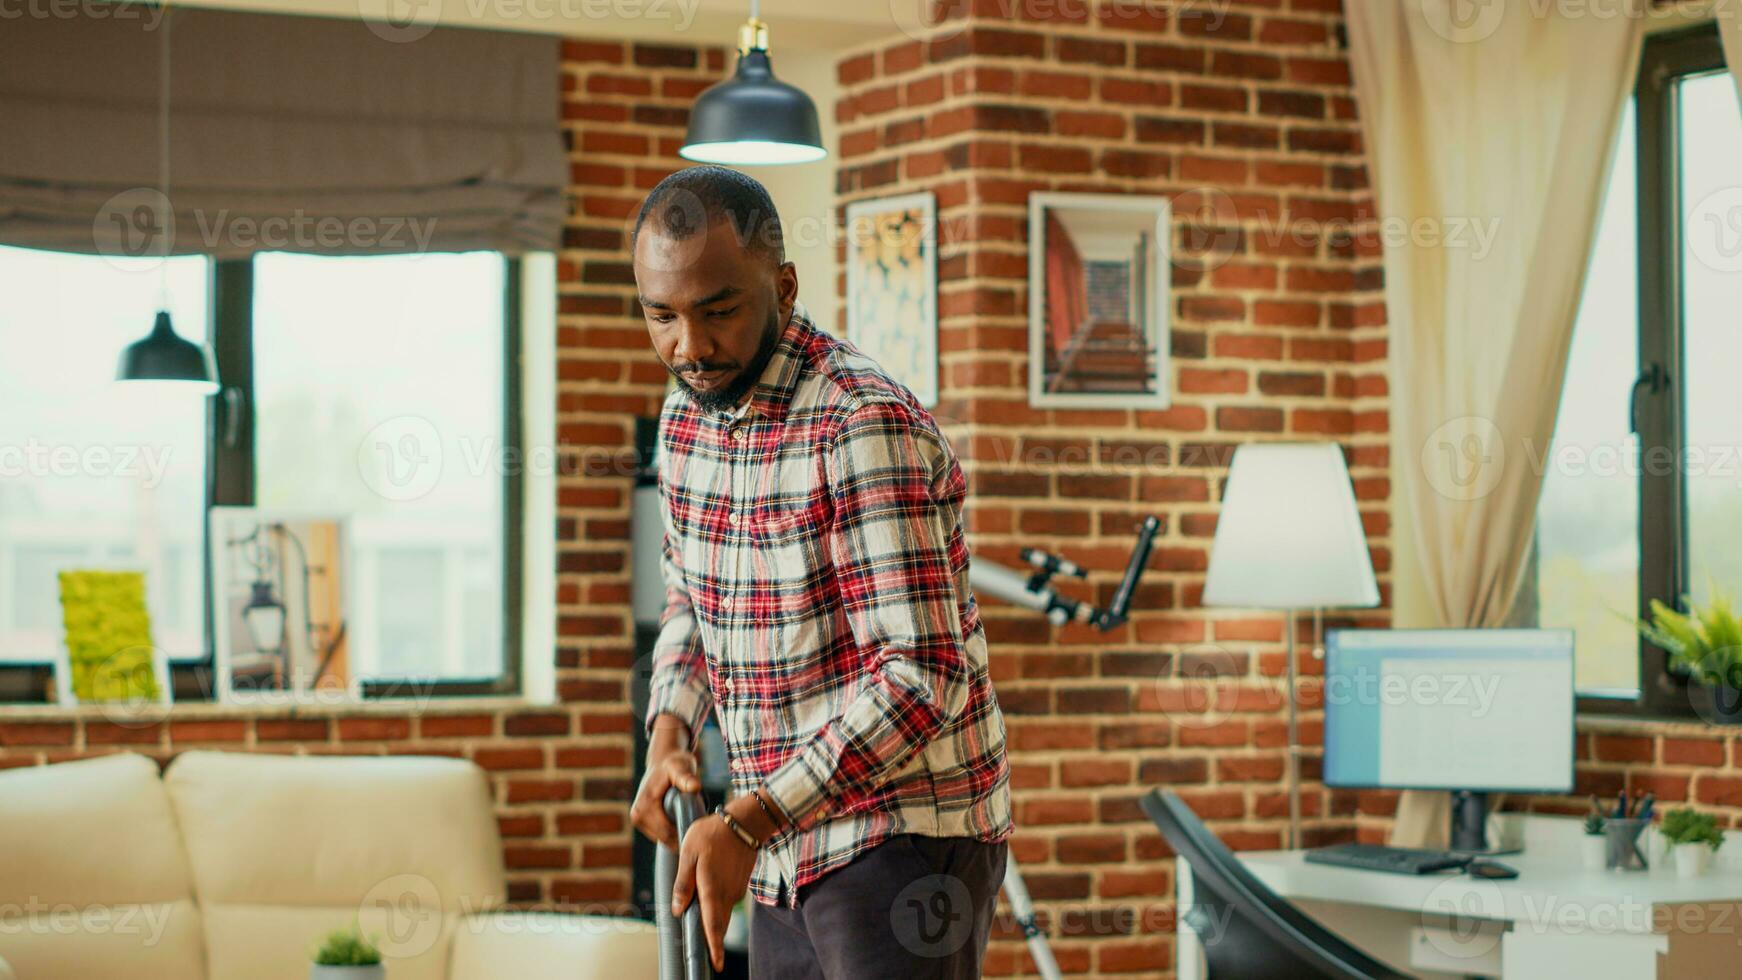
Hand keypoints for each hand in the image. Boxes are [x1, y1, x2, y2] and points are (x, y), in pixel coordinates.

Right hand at [631, 717, 699, 847]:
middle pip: (665, 838)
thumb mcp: (681, 767)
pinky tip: (684, 822)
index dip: (685, 833)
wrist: (663, 760)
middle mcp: (637, 814)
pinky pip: (660, 835)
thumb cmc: (674, 763)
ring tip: (693, 821)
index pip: (666, 833)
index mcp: (645, 805)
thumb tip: (695, 787)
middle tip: (701, 827)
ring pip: (663, 839)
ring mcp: (637, 819)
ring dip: (678, 835)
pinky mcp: (641, 821)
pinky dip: (673, 832)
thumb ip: (687, 778)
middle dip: (682, 835)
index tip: (702, 829)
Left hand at [671, 814, 757, 970]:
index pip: (713, 925)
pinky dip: (719, 908)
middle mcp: (727, 894)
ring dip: (715, 923)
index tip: (716, 964)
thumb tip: (678, 910)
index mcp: (712, 890)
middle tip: (711, 956)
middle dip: (714, 941)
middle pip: (719, 924)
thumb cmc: (712, 834)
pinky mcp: (739, 883)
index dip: (714, 947)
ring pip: (723, 913)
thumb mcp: (688, 855)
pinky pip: (727, 901)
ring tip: (707, 933)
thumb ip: (683, 884)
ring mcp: (736, 889)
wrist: (744, 822)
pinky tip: (711, 903)